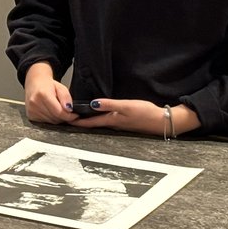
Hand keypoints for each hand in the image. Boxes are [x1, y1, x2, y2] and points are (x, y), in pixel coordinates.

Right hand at [22, 62, 74, 123]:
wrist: (34, 84)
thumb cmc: (48, 85)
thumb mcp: (61, 87)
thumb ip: (66, 97)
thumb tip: (69, 109)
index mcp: (43, 94)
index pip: (59, 112)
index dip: (70, 116)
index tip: (75, 115)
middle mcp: (35, 103)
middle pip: (56, 118)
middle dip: (64, 117)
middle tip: (67, 111)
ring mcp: (32, 110)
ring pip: (52, 122)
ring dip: (58, 118)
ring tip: (57, 109)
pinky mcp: (30, 116)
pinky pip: (46, 122)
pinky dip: (51, 119)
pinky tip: (50, 111)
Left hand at [74, 100, 199, 136]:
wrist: (163, 121)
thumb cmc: (145, 113)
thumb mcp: (126, 106)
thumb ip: (109, 104)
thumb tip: (92, 103)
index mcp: (111, 120)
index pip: (90, 122)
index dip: (77, 121)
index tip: (65, 120)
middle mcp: (113, 124)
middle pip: (93, 124)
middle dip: (80, 122)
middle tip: (68, 118)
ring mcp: (119, 124)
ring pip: (100, 123)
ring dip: (89, 121)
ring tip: (79, 117)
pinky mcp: (125, 122)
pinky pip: (108, 121)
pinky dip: (99, 119)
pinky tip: (98, 116)